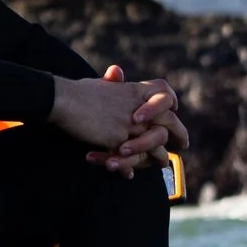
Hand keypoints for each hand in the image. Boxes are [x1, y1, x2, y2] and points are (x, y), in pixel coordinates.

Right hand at [48, 65, 188, 176]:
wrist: (63, 100)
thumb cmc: (78, 91)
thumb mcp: (100, 83)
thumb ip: (112, 82)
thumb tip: (115, 72)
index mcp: (134, 90)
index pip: (164, 93)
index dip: (171, 102)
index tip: (175, 109)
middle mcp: (137, 107)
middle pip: (169, 120)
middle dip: (179, 133)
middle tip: (183, 143)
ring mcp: (129, 124)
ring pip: (156, 143)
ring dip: (160, 155)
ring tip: (163, 162)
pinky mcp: (118, 140)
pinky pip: (132, 158)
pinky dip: (130, 168)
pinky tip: (129, 174)